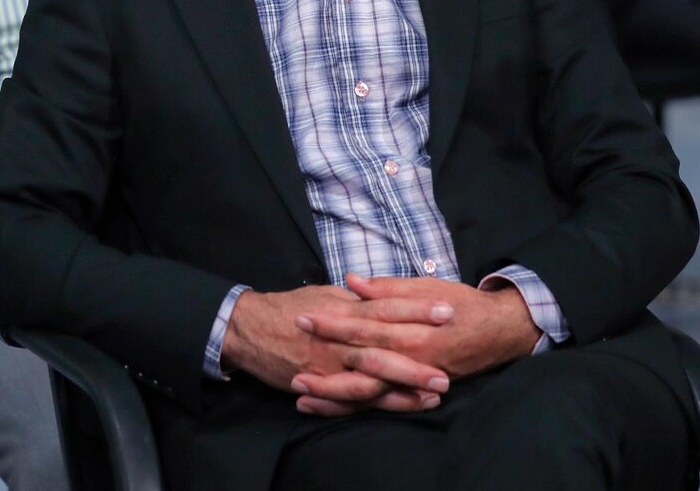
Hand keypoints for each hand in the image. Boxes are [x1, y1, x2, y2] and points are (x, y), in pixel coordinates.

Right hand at [220, 284, 447, 416]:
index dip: (417, 309)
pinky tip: (398, 405)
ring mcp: (331, 363)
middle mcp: (341, 337)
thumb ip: (355, 298)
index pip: (386, 306)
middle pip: (385, 346)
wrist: (248, 328)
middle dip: (419, 357)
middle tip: (450, 365)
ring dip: (404, 386)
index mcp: (345, 309)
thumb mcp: (325, 295)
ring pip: (373, 377)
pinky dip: (375, 403)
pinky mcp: (321, 384)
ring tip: (435, 393)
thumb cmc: (288, 308)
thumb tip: (380, 293)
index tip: (447, 310)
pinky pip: (351, 398)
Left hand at [291, 276, 541, 414]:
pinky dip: (353, 406)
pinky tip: (329, 407)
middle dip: (323, 360)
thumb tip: (352, 281)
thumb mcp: (427, 287)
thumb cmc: (461, 304)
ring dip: (333, 393)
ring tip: (299, 392)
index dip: (331, 323)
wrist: (499, 332)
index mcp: (410, 328)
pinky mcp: (416, 391)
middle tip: (290, 359)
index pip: (363, 326)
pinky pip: (380, 403)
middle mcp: (410, 358)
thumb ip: (387, 289)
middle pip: (359, 361)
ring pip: (367, 391)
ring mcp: (412, 379)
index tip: (302, 317)